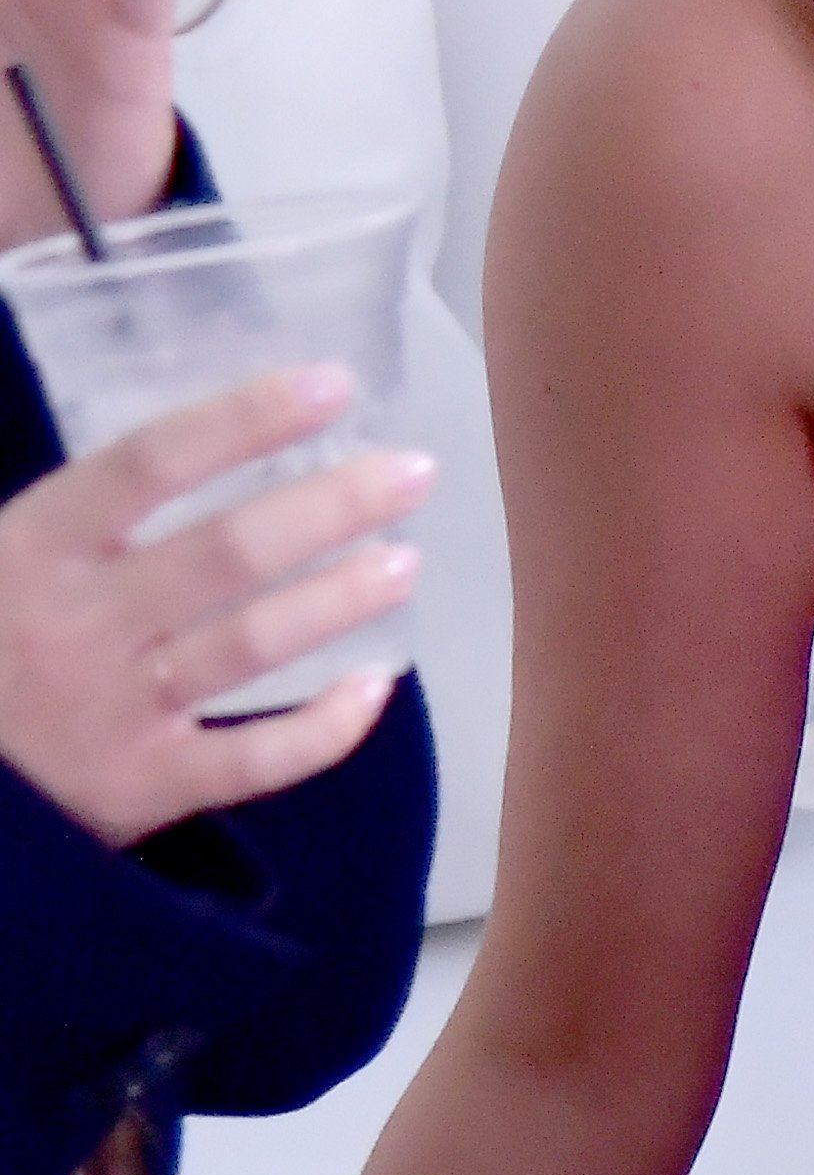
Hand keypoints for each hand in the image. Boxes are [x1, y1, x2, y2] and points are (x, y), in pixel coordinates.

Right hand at [0, 369, 428, 847]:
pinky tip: (376, 688)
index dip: (245, 419)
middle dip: (332, 506)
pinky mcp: (137, 788)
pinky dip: (323, 729)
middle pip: (229, 552)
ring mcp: (112, 711)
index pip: (151, 464)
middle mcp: (78, 625)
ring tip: (406, 562)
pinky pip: (252, 760)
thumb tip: (171, 441)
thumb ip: (64, 508)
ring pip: (250, 645)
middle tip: (415, 472)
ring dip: (339, 599)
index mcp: (29, 552)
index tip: (332, 385)